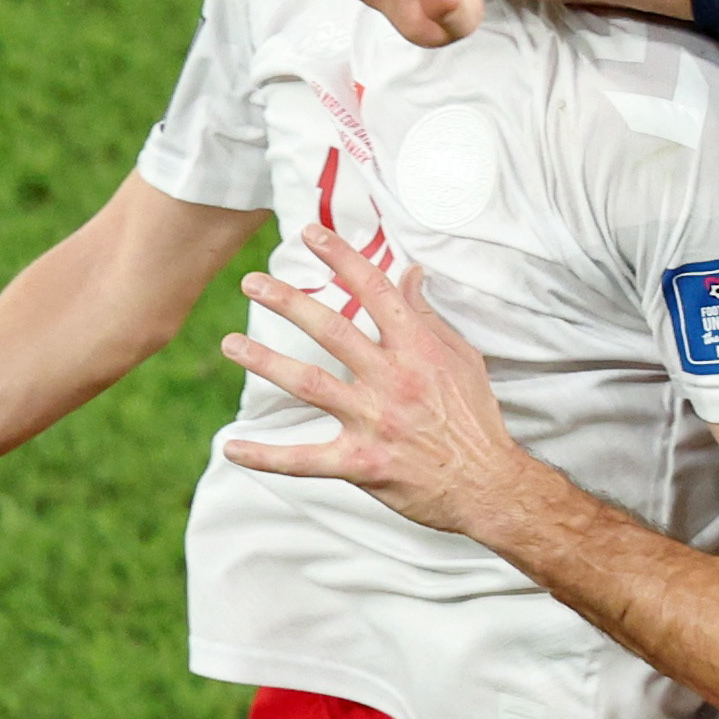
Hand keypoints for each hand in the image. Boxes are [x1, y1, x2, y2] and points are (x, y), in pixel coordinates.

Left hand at [219, 229, 529, 530]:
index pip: (375, 290)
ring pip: (309, 384)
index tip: (311, 235)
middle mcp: (392, 379)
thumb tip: (409, 273)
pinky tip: (231, 447)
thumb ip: (428, 316)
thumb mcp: (462, 358)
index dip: (341, 258)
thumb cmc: (474, 418)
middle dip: (288, 301)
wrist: (487, 484)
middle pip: (332, 329)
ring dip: (266, 361)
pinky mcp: (361, 463)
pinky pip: (303, 459)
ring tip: (232, 343)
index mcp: (418, 349)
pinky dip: (265, 456)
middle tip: (253, 282)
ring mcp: (374, 421)